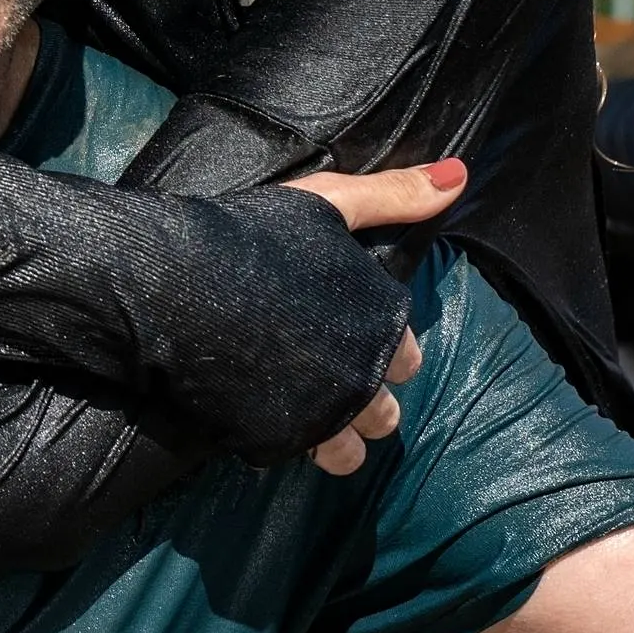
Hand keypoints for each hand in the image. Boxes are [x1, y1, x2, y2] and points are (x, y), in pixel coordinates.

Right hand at [280, 156, 465, 476]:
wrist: (174, 285)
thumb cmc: (253, 236)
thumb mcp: (329, 201)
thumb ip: (395, 195)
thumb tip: (459, 175)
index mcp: (381, 320)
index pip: (407, 358)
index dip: (382, 350)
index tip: (349, 336)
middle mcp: (363, 376)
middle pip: (384, 413)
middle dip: (362, 399)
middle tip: (322, 373)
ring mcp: (322, 415)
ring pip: (350, 453)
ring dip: (335, 438)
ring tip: (301, 410)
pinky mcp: (279, 441)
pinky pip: (299, 457)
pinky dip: (288, 441)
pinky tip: (264, 414)